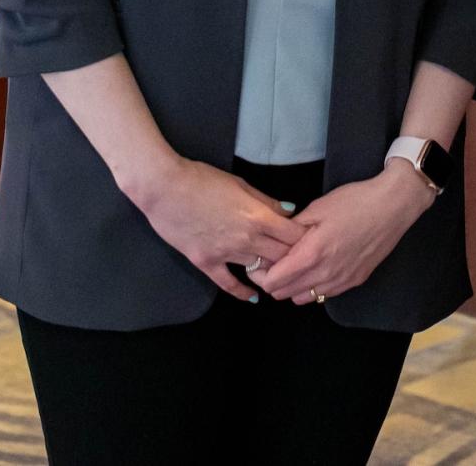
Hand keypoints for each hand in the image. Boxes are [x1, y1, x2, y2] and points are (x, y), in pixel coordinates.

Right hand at [124, 157, 307, 300]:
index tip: (311, 241)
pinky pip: (228, 283)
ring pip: (259, 270)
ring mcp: (226, 253)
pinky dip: (242, 292)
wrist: (164, 188)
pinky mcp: (206, 262)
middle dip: (294, 258)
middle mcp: (246, 238)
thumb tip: (289, 211)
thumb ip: (265, 201)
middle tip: (301, 260)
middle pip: (281, 256)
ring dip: (271, 272)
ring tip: (282, 275)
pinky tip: (254, 297)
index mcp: (258, 216)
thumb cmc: (202, 179)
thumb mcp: (240, 183)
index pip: (293, 235)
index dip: (305, 239)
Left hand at [256, 161, 434, 303]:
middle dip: (274, 281)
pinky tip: (317, 267)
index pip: (273, 281)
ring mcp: (342, 281)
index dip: (261, 273)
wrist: (393, 206)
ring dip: (293, 286)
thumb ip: (292, 230)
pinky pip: (324, 294)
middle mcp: (326, 274)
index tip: (260, 260)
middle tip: (274, 261)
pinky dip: (313, 286)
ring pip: (304, 298)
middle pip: (285, 293)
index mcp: (312, 254)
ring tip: (295, 264)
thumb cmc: (355, 202)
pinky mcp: (355, 281)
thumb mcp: (317, 208)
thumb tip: (274, 243)